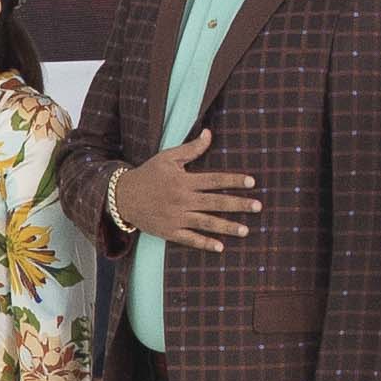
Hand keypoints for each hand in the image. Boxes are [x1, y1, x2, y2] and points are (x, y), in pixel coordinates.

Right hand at [107, 135, 255, 248]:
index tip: (252, 182)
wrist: (122, 197)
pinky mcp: (169, 232)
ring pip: (206, 222)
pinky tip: (220, 247)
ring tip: (245, 230)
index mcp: (183, 181)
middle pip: (215, 202)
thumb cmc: (148, 174)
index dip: (233, 181)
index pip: (214, 180)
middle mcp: (182, 200)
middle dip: (238, 204)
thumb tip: (209, 133)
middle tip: (258, 207)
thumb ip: (191, 148)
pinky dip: (204, 243)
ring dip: (227, 226)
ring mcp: (176, 217)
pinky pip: (189, 239)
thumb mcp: (167, 157)